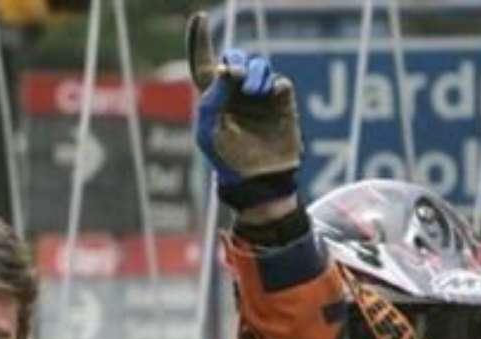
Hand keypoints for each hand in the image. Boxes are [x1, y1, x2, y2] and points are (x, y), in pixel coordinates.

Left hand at [188, 12, 302, 212]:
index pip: (203, 62)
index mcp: (212, 98)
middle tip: (234, 75)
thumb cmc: (227, 159)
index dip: (199, 40)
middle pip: (235, 58)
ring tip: (254, 91)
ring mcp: (259, 96)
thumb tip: (227, 68)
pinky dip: (273, 85)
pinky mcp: (281, 102)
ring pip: (258, 66)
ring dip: (255, 73)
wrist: (259, 179)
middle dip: (235, 59)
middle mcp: (235, 93)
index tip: (200, 17)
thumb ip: (212, 98)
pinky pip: (279, 82)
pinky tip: (269, 95)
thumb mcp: (209, 131)